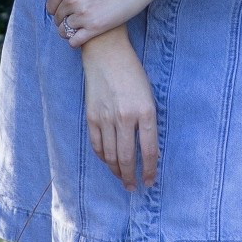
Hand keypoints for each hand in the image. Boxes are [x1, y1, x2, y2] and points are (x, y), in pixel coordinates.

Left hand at [36, 0, 168, 44]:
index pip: (50, 4)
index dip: (57, 7)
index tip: (69, 6)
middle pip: (57, 18)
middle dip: (64, 18)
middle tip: (78, 15)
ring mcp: (83, 15)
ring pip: (64, 30)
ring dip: (70, 30)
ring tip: (82, 25)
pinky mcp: (96, 28)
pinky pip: (74, 41)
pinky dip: (75, 41)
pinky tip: (84, 34)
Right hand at [80, 31, 158, 188]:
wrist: (106, 53)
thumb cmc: (132, 73)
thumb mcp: (148, 95)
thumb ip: (148, 121)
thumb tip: (147, 149)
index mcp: (145, 112)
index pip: (149, 150)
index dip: (149, 170)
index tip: (149, 182)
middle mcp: (125, 118)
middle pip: (127, 157)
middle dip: (131, 177)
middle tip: (133, 188)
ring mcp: (106, 118)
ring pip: (110, 155)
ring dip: (116, 171)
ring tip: (122, 179)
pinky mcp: (92, 116)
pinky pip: (97, 144)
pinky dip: (102, 157)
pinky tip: (108, 162)